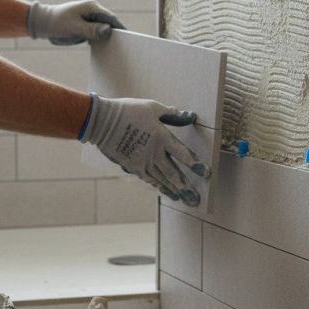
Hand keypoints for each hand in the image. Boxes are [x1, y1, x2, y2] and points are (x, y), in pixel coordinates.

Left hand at [27, 0, 124, 44]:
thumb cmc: (57, 23)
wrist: (43, 23)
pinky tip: (103, 50)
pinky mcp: (86, 26)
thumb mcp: (74, 27)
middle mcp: (93, 12)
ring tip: (115, 51)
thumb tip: (109, 30)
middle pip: (110, 24)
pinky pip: (97, 33)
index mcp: (92, 8)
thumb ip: (92, 29)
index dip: (120, 29)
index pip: (111, 18)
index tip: (128, 40)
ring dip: (108, 39)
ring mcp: (90, 19)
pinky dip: (100, 40)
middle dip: (115, 35)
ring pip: (104, 29)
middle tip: (123, 49)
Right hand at [79, 95, 210, 205]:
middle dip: (186, 187)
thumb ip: (172, 115)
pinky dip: (160, 187)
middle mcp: (154, 153)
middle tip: (196, 200)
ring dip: (175, 191)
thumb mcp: (152, 107)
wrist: (102, 122)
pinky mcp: (132, 166)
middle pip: (173, 173)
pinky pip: (150, 179)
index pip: (182, 154)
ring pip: (162, 180)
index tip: (206, 174)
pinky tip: (168, 193)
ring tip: (185, 201)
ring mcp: (142, 162)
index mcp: (161, 137)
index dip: (195, 164)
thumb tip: (190, 116)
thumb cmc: (128, 110)